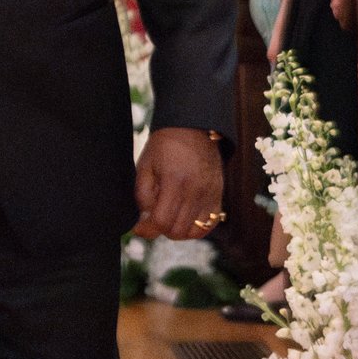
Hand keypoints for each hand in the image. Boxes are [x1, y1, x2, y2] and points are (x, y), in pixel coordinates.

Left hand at [136, 125, 223, 239]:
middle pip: (177, 231)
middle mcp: (195, 191)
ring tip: (169, 216)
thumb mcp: (145, 165)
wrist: (193, 127)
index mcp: (175, 181)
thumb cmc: (165, 145)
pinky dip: (195, 227)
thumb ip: (142, 195)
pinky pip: (209, 225)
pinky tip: (184, 217)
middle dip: (161, 229)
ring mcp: (210, 194)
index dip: (147, 229)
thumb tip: (144, 221)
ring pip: (193, 231)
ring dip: (178, 230)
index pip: (162, 221)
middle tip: (153, 217)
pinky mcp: (218, 195)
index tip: (139, 227)